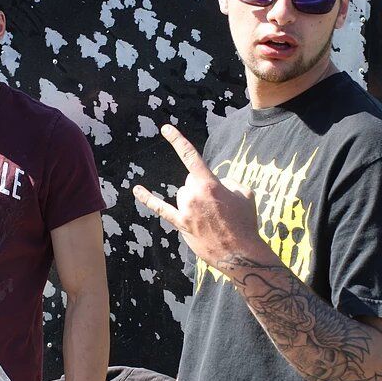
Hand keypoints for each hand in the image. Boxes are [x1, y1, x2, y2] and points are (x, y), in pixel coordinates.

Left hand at [132, 124, 269, 269]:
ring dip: (193, 201)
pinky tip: (136, 190)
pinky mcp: (181, 224)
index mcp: (209, 184)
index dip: (177, 140)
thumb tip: (218, 184)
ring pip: (182, 196)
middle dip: (202, 189)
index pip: (190, 156)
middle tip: (218, 207)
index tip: (165, 128)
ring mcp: (185, 210)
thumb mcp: (245, 194)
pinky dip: (148, 198)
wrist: (239, 252)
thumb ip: (229, 182)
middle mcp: (193, 195)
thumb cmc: (245, 223)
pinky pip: (161, 208)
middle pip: (189, 182)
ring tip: (211, 218)